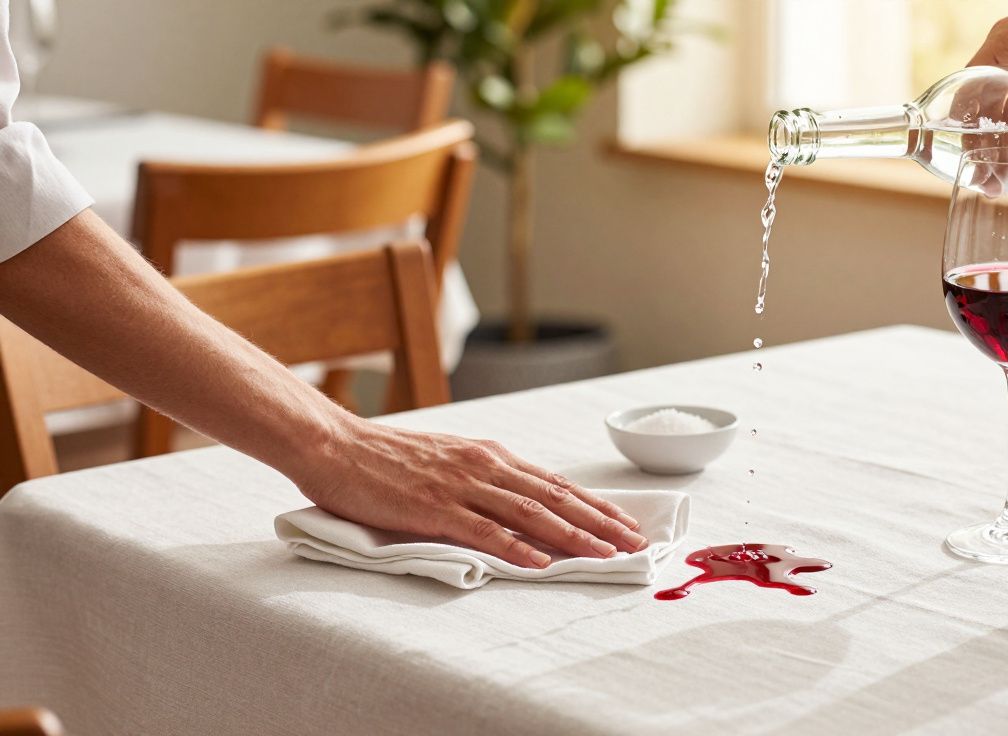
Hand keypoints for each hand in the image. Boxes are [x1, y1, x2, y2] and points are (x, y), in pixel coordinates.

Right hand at [292, 417, 647, 568]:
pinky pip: (484, 531)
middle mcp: (485, 466)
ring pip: (531, 513)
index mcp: (490, 455)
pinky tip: (542, 562)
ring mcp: (461, 486)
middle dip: (599, 522)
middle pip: (555, 497)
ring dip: (573, 536)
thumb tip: (518, 499)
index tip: (624, 523)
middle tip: (634, 543)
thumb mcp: (447, 458)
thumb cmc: (386, 457)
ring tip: (604, 555)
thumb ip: (483, 478)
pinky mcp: (435, 508)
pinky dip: (518, 548)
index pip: (555, 482)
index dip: (594, 504)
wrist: (336, 445)